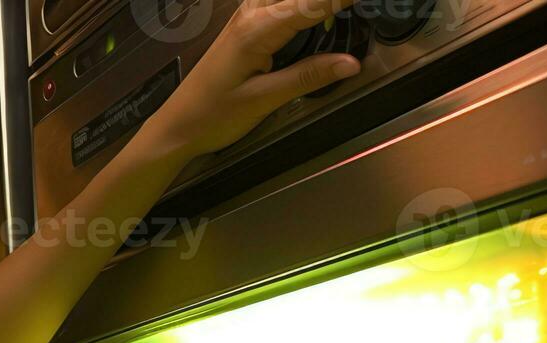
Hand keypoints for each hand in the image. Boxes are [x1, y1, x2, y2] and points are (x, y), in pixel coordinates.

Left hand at [143, 0, 362, 164]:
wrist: (177, 125)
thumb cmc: (211, 116)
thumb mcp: (264, 100)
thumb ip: (308, 77)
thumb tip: (350, 63)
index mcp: (257, 30)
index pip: (313, 3)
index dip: (341, 0)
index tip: (369, 3)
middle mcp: (251, 14)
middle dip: (330, 0)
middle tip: (358, 8)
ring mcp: (247, 16)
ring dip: (315, 3)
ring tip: (342, 10)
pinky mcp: (246, 25)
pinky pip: (279, 2)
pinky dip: (301, 6)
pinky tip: (316, 13)